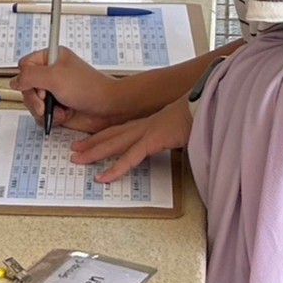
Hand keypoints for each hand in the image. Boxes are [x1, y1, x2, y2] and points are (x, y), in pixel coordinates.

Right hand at [10, 47, 130, 129]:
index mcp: (51, 58)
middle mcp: (51, 74)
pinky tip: (63, 115)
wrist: (107, 109)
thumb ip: (30, 76)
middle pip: (25, 87)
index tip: (39, 86)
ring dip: (43, 110)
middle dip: (35, 99)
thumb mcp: (55, 77)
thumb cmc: (89, 88)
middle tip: (45, 103)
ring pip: (32, 103)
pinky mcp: (57, 107)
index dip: (27, 78)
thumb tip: (14, 80)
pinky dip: (50, 118)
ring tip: (59, 110)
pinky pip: (41, 115)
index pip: (25, 65)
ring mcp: (53, 92)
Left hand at [68, 98, 192, 184]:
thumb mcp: (179, 127)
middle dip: (91, 143)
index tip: (88, 140)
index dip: (102, 135)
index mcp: (149, 122)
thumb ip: (171, 134)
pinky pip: (130, 158)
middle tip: (74, 150)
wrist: (207, 107)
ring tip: (78, 160)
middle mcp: (144, 125)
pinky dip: (115, 168)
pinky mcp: (153, 140)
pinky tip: (103, 176)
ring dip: (95, 152)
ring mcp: (147, 132)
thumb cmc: (197, 115)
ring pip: (114, 144)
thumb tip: (172, 140)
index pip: (120, 129)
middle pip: (111, 135)